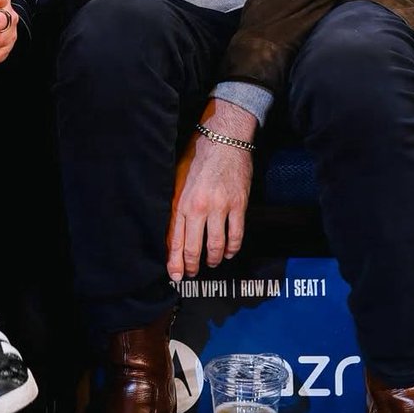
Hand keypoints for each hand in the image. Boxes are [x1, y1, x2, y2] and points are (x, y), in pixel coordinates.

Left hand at [166, 100, 254, 280]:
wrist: (224, 137)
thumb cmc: (198, 154)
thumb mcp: (178, 179)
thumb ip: (177, 205)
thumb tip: (174, 231)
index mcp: (182, 201)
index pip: (176, 239)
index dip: (175, 261)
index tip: (175, 275)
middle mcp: (200, 208)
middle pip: (195, 247)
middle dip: (192, 265)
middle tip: (192, 273)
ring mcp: (221, 208)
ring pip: (216, 245)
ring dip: (213, 259)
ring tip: (210, 263)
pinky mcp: (239, 205)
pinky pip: (236, 235)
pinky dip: (232, 248)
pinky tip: (227, 251)